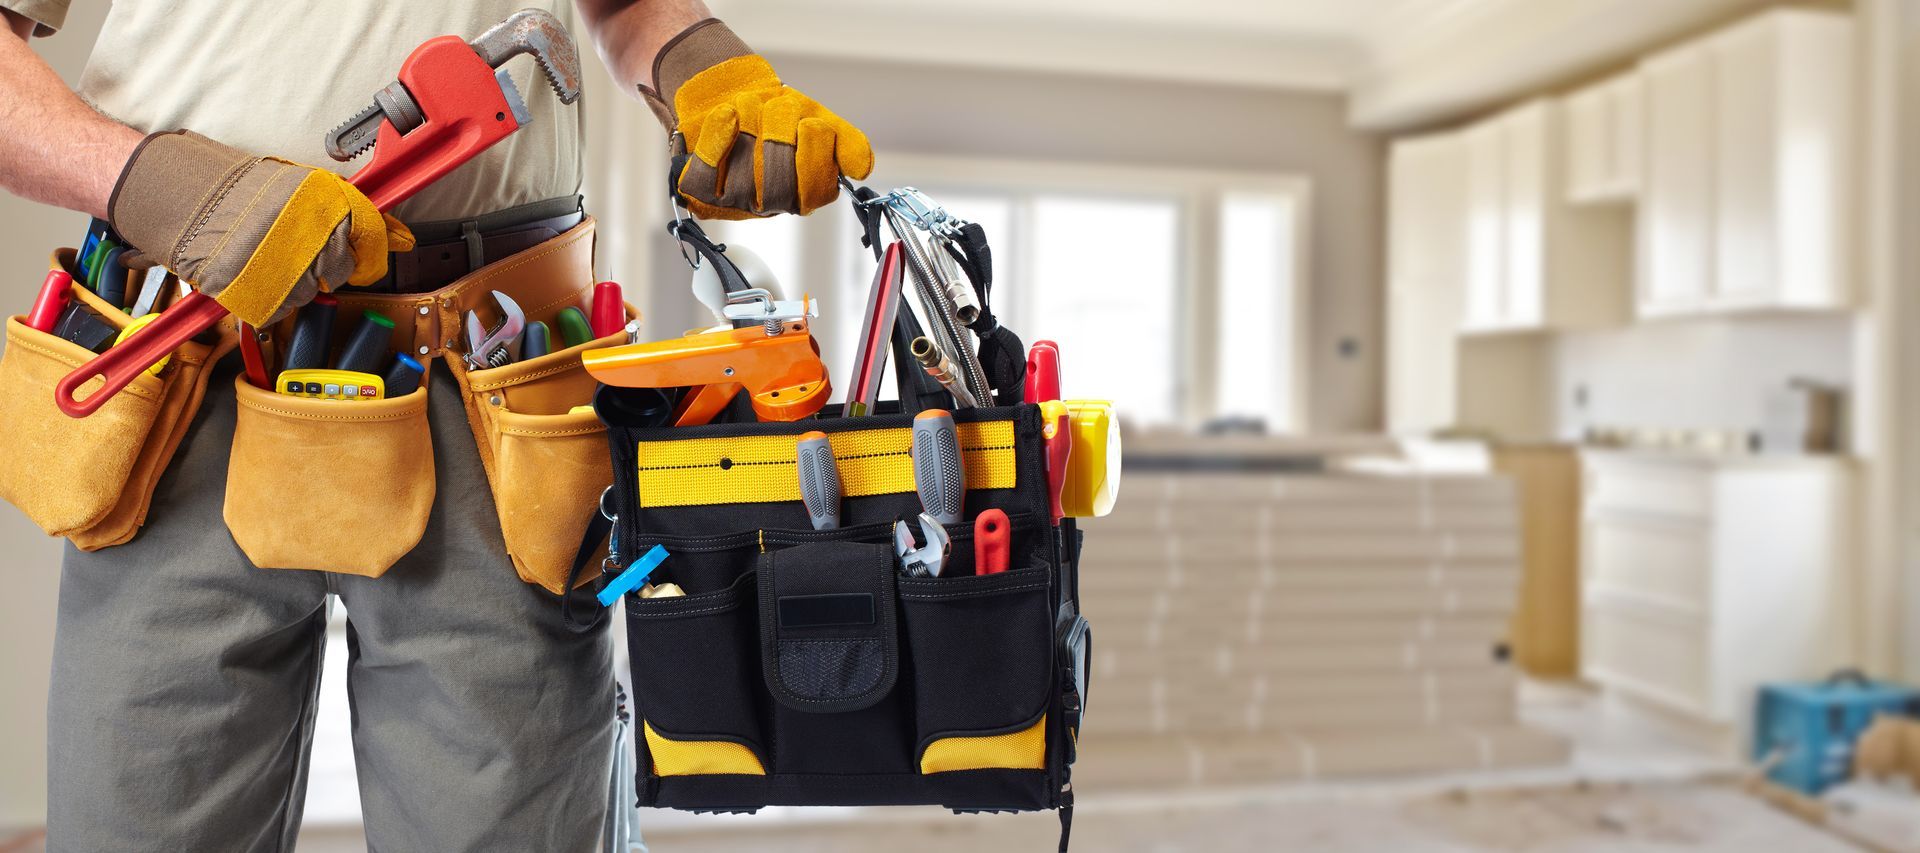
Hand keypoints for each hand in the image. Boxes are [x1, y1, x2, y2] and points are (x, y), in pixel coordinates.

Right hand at [109, 131, 414, 324]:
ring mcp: (286, 266)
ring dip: (294, 280)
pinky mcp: (259, 293)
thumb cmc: (234, 188)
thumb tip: (403, 236)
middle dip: (324, 262)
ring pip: (312, 291)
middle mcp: (313, 233)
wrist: (174, 194)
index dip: (371, 248)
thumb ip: (353, 214)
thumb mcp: (299, 187)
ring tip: (264, 253)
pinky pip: (281, 308)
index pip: (372, 236)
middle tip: (291, 246)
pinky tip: (251, 271)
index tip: (364, 252)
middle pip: (343, 268)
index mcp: (326, 201)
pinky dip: (268, 296)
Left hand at [642, 20, 872, 219]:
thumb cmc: (779, 114)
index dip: (813, 153)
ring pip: (744, 177)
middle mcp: (771, 204)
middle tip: (777, 108)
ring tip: (749, 106)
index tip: (809, 123)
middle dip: (779, 135)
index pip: (816, 191)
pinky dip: (717, 139)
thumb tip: (862, 169)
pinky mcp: (702, 191)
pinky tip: (726, 117)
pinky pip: (706, 176)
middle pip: (779, 186)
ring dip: (750, 126)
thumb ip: (847, 143)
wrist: (734, 94)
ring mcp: (734, 201)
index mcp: (805, 195)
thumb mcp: (821, 120)